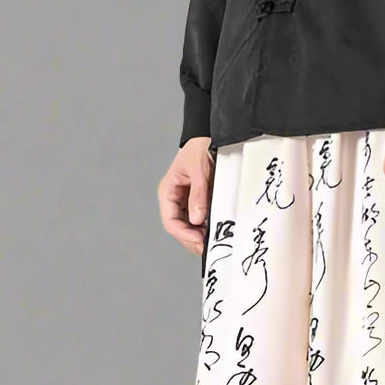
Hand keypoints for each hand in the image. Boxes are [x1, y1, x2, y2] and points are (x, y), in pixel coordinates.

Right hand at [158, 136, 213, 255]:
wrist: (211, 136)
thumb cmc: (201, 147)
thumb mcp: (200, 170)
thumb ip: (198, 194)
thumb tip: (197, 220)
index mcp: (168, 191)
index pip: (170, 221)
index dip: (184, 234)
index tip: (201, 241)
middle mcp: (175, 200)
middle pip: (179, 229)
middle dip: (193, 239)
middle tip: (210, 248)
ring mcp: (186, 202)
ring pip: (189, 228)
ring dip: (200, 236)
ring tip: (215, 240)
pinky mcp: (198, 203)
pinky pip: (199, 221)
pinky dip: (207, 228)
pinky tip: (216, 231)